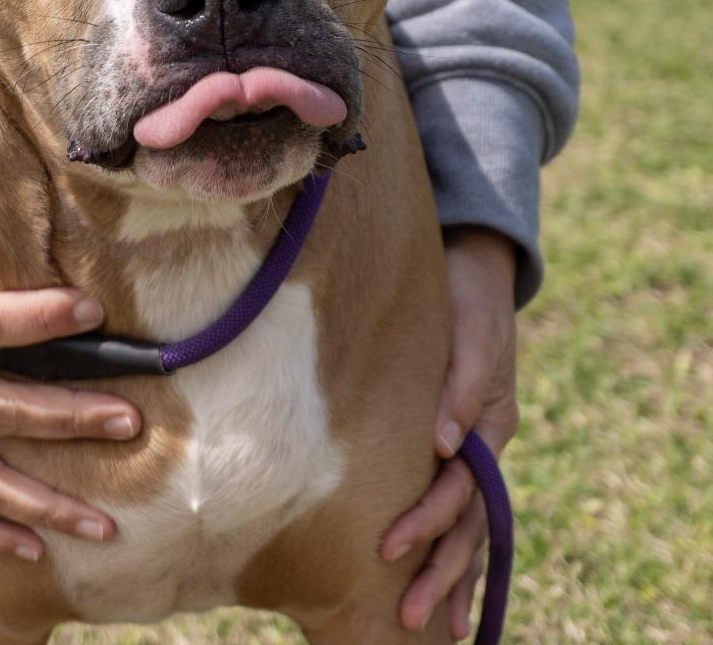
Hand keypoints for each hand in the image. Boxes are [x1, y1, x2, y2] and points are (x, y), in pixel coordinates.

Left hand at [381, 227, 518, 637]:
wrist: (471, 269)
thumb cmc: (469, 299)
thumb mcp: (472, 334)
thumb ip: (460, 386)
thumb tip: (444, 446)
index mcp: (491, 424)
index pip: (460, 490)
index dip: (426, 521)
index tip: (389, 548)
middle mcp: (482, 444)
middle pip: (466, 522)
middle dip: (440, 572)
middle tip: (409, 620)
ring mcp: (470, 444)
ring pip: (464, 520)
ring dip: (448, 572)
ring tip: (424, 622)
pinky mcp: (448, 434)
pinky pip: (449, 495)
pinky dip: (444, 536)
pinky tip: (425, 566)